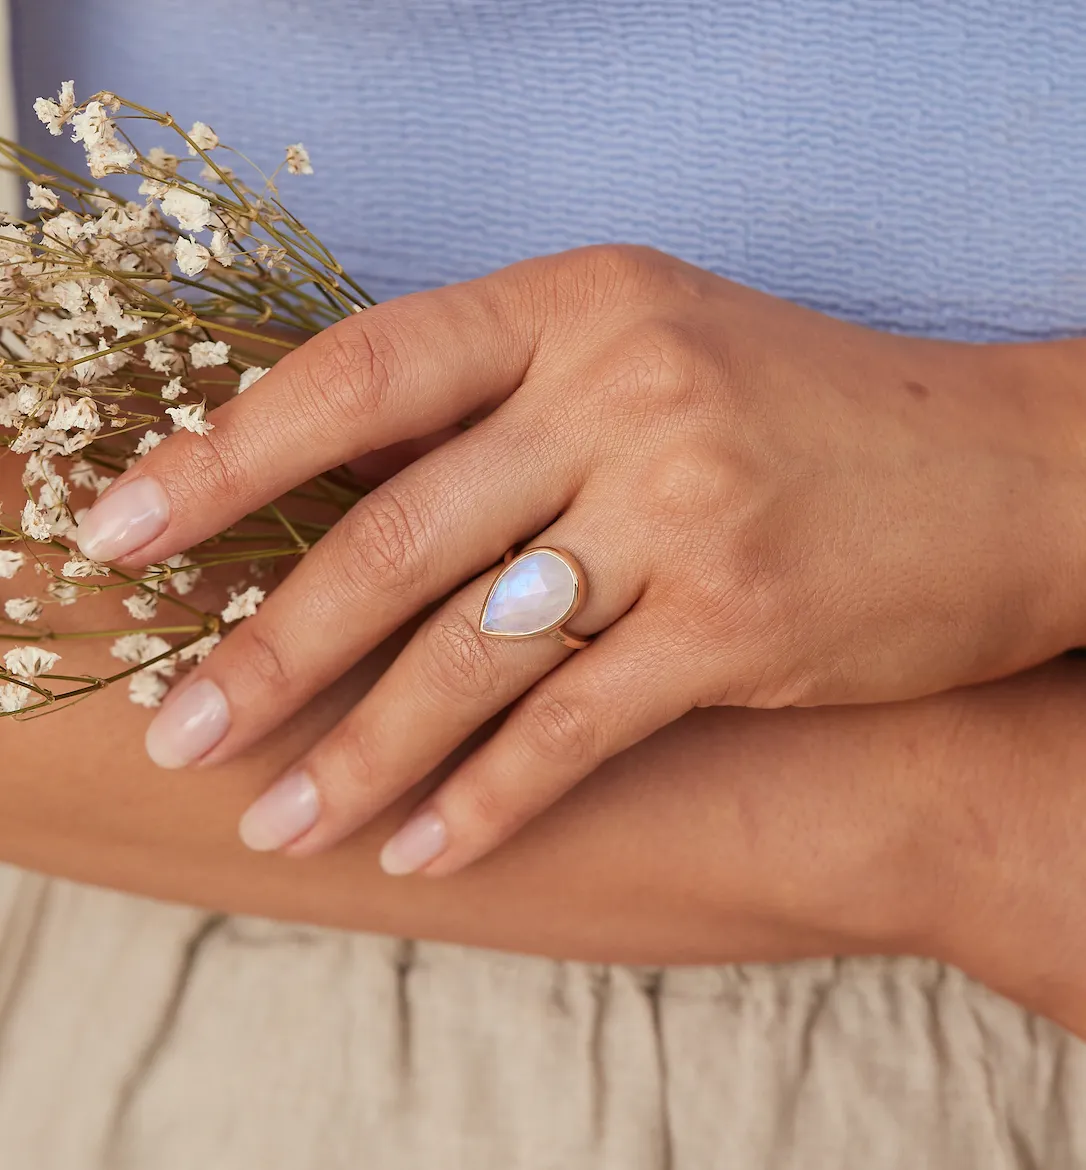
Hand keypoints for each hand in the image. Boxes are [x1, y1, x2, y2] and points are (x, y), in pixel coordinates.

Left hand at [73, 245, 1085, 873]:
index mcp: (578, 307)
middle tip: (175, 725)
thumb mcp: (648, 356)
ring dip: (359, 750)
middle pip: (394, 536)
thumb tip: (338, 483)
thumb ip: (502, 410)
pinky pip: (573, 728)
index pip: (358, 375)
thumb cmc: (807, 412)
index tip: (126, 532)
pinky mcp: (738, 626)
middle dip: (269, 646)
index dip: (226, 455)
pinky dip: (486, 798)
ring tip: (273, 820)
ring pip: (471, 652)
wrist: (1004, 470)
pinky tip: (420, 850)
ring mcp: (684, 511)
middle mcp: (622, 395)